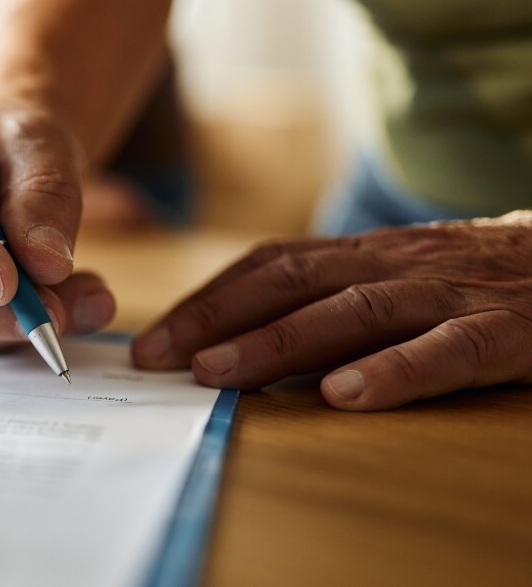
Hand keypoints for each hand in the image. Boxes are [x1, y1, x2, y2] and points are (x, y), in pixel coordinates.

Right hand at [0, 103, 115, 351]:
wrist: (10, 166)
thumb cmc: (12, 144)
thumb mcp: (41, 143)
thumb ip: (46, 194)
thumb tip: (46, 265)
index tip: (5, 279)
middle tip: (50, 311)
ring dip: (1, 325)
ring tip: (76, 304)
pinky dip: (5, 334)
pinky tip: (58, 308)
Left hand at [133, 212, 531, 408]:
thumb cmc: (474, 281)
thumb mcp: (395, 278)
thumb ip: (330, 300)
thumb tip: (238, 345)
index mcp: (365, 255)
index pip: (268, 266)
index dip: (207, 301)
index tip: (153, 343)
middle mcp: (395, 264)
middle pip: (292, 282)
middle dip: (217, 319)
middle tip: (160, 359)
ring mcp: (450, 294)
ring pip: (355, 311)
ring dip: (278, 342)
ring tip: (221, 373)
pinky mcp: (508, 330)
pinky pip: (449, 350)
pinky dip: (396, 371)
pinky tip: (346, 395)